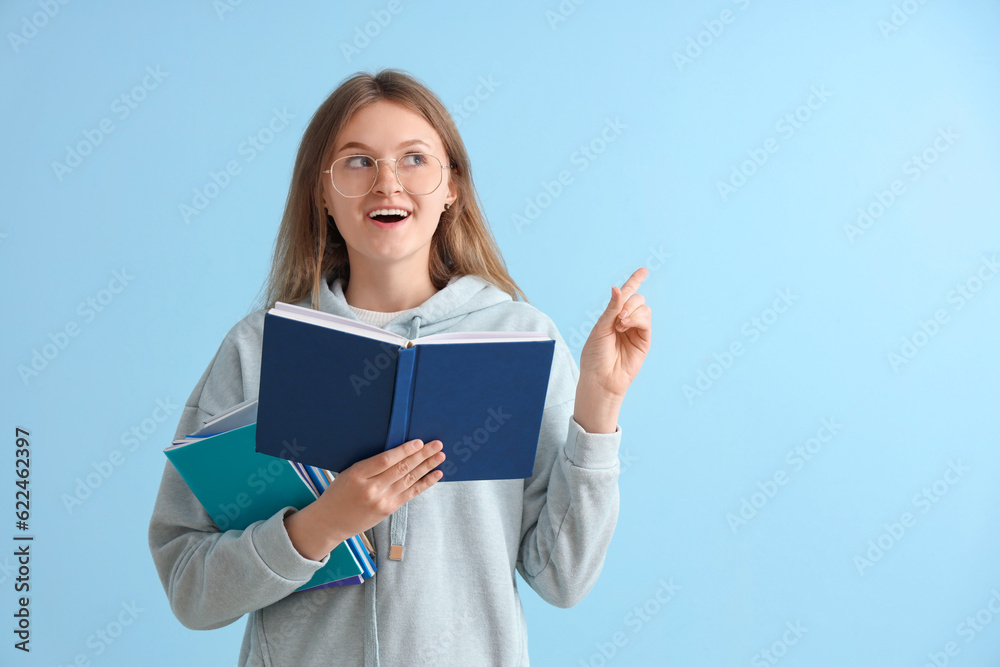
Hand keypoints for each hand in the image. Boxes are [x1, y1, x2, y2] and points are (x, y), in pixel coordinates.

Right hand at [284, 439, 444, 560]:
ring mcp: (382, 501)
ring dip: (427, 467)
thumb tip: (398, 451)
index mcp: (357, 474)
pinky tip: (436, 474)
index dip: (404, 450)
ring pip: (409, 480)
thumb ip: (370, 464)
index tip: (419, 442)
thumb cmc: (338, 493)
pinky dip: (425, 483)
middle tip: (437, 445)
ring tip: (440, 456)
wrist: (330, 522)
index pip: (386, 460)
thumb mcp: (348, 473)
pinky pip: (411, 494)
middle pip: (402, 469)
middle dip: (422, 455)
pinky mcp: (388, 510)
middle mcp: (371, 488)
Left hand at [578, 267, 651, 399]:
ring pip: (643, 307)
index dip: (634, 282)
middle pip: (636, 298)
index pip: (624, 296)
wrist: (601, 378)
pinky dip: (636, 318)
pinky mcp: (644, 339)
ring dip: (631, 311)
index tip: (643, 270)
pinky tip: (625, 326)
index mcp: (612, 317)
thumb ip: (612, 309)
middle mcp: (625, 321)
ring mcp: (636, 330)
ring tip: (620, 324)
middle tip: (617, 317)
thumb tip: (618, 288)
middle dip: (628, 302)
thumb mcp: (600, 328)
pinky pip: (646, 320)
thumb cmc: (595, 355)